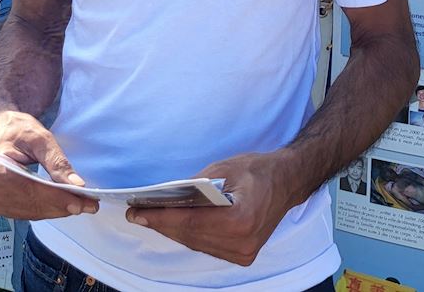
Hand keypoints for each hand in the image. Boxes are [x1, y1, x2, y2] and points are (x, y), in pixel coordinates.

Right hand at [0, 111, 96, 220]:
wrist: (1, 130)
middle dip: (62, 206)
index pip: (32, 189)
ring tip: (80, 205)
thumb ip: (57, 162)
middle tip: (89, 205)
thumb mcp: (40, 137)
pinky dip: (45, 210)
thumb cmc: (18, 129)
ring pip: (31, 211)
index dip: (59, 198)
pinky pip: (25, 212)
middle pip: (32, 203)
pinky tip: (61, 205)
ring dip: (56, 211)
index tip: (83, 203)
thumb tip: (77, 185)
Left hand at [126, 151, 298, 266]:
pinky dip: (189, 235)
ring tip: (149, 218)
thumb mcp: (224, 168)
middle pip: (190, 235)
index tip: (137, 212)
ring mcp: (243, 253)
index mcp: (240, 219)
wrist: (287, 182)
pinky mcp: (243, 255)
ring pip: (196, 243)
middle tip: (137, 213)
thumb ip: (195, 186)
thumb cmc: (258, 170)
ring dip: (172, 231)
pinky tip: (173, 224)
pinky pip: (207, 246)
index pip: (190, 221)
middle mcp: (242, 242)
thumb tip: (166, 197)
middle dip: (161, 224)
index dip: (160, 218)